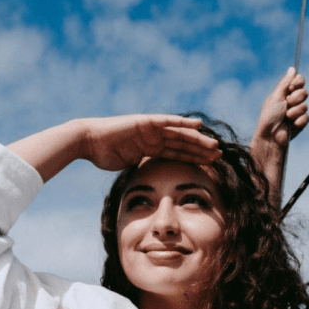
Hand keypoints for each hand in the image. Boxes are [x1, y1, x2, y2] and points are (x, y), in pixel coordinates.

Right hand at [80, 114, 220, 171]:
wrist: (89, 142)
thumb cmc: (104, 154)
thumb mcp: (129, 165)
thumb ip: (141, 169)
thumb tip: (150, 187)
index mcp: (152, 148)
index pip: (178, 154)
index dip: (195, 158)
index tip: (211, 165)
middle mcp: (154, 137)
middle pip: (183, 144)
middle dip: (201, 150)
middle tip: (220, 155)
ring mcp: (151, 128)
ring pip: (180, 134)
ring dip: (197, 139)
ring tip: (215, 145)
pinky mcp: (146, 121)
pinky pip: (168, 122)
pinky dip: (183, 123)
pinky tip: (198, 125)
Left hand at [250, 68, 308, 206]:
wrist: (270, 137)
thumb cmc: (269, 116)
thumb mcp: (276, 96)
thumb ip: (285, 83)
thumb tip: (292, 68)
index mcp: (284, 93)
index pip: (298, 81)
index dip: (298, 83)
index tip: (291, 87)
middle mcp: (291, 101)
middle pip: (304, 92)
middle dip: (295, 98)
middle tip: (286, 104)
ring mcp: (296, 113)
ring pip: (305, 106)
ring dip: (295, 111)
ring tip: (286, 117)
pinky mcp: (300, 124)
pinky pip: (307, 118)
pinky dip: (298, 121)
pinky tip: (291, 125)